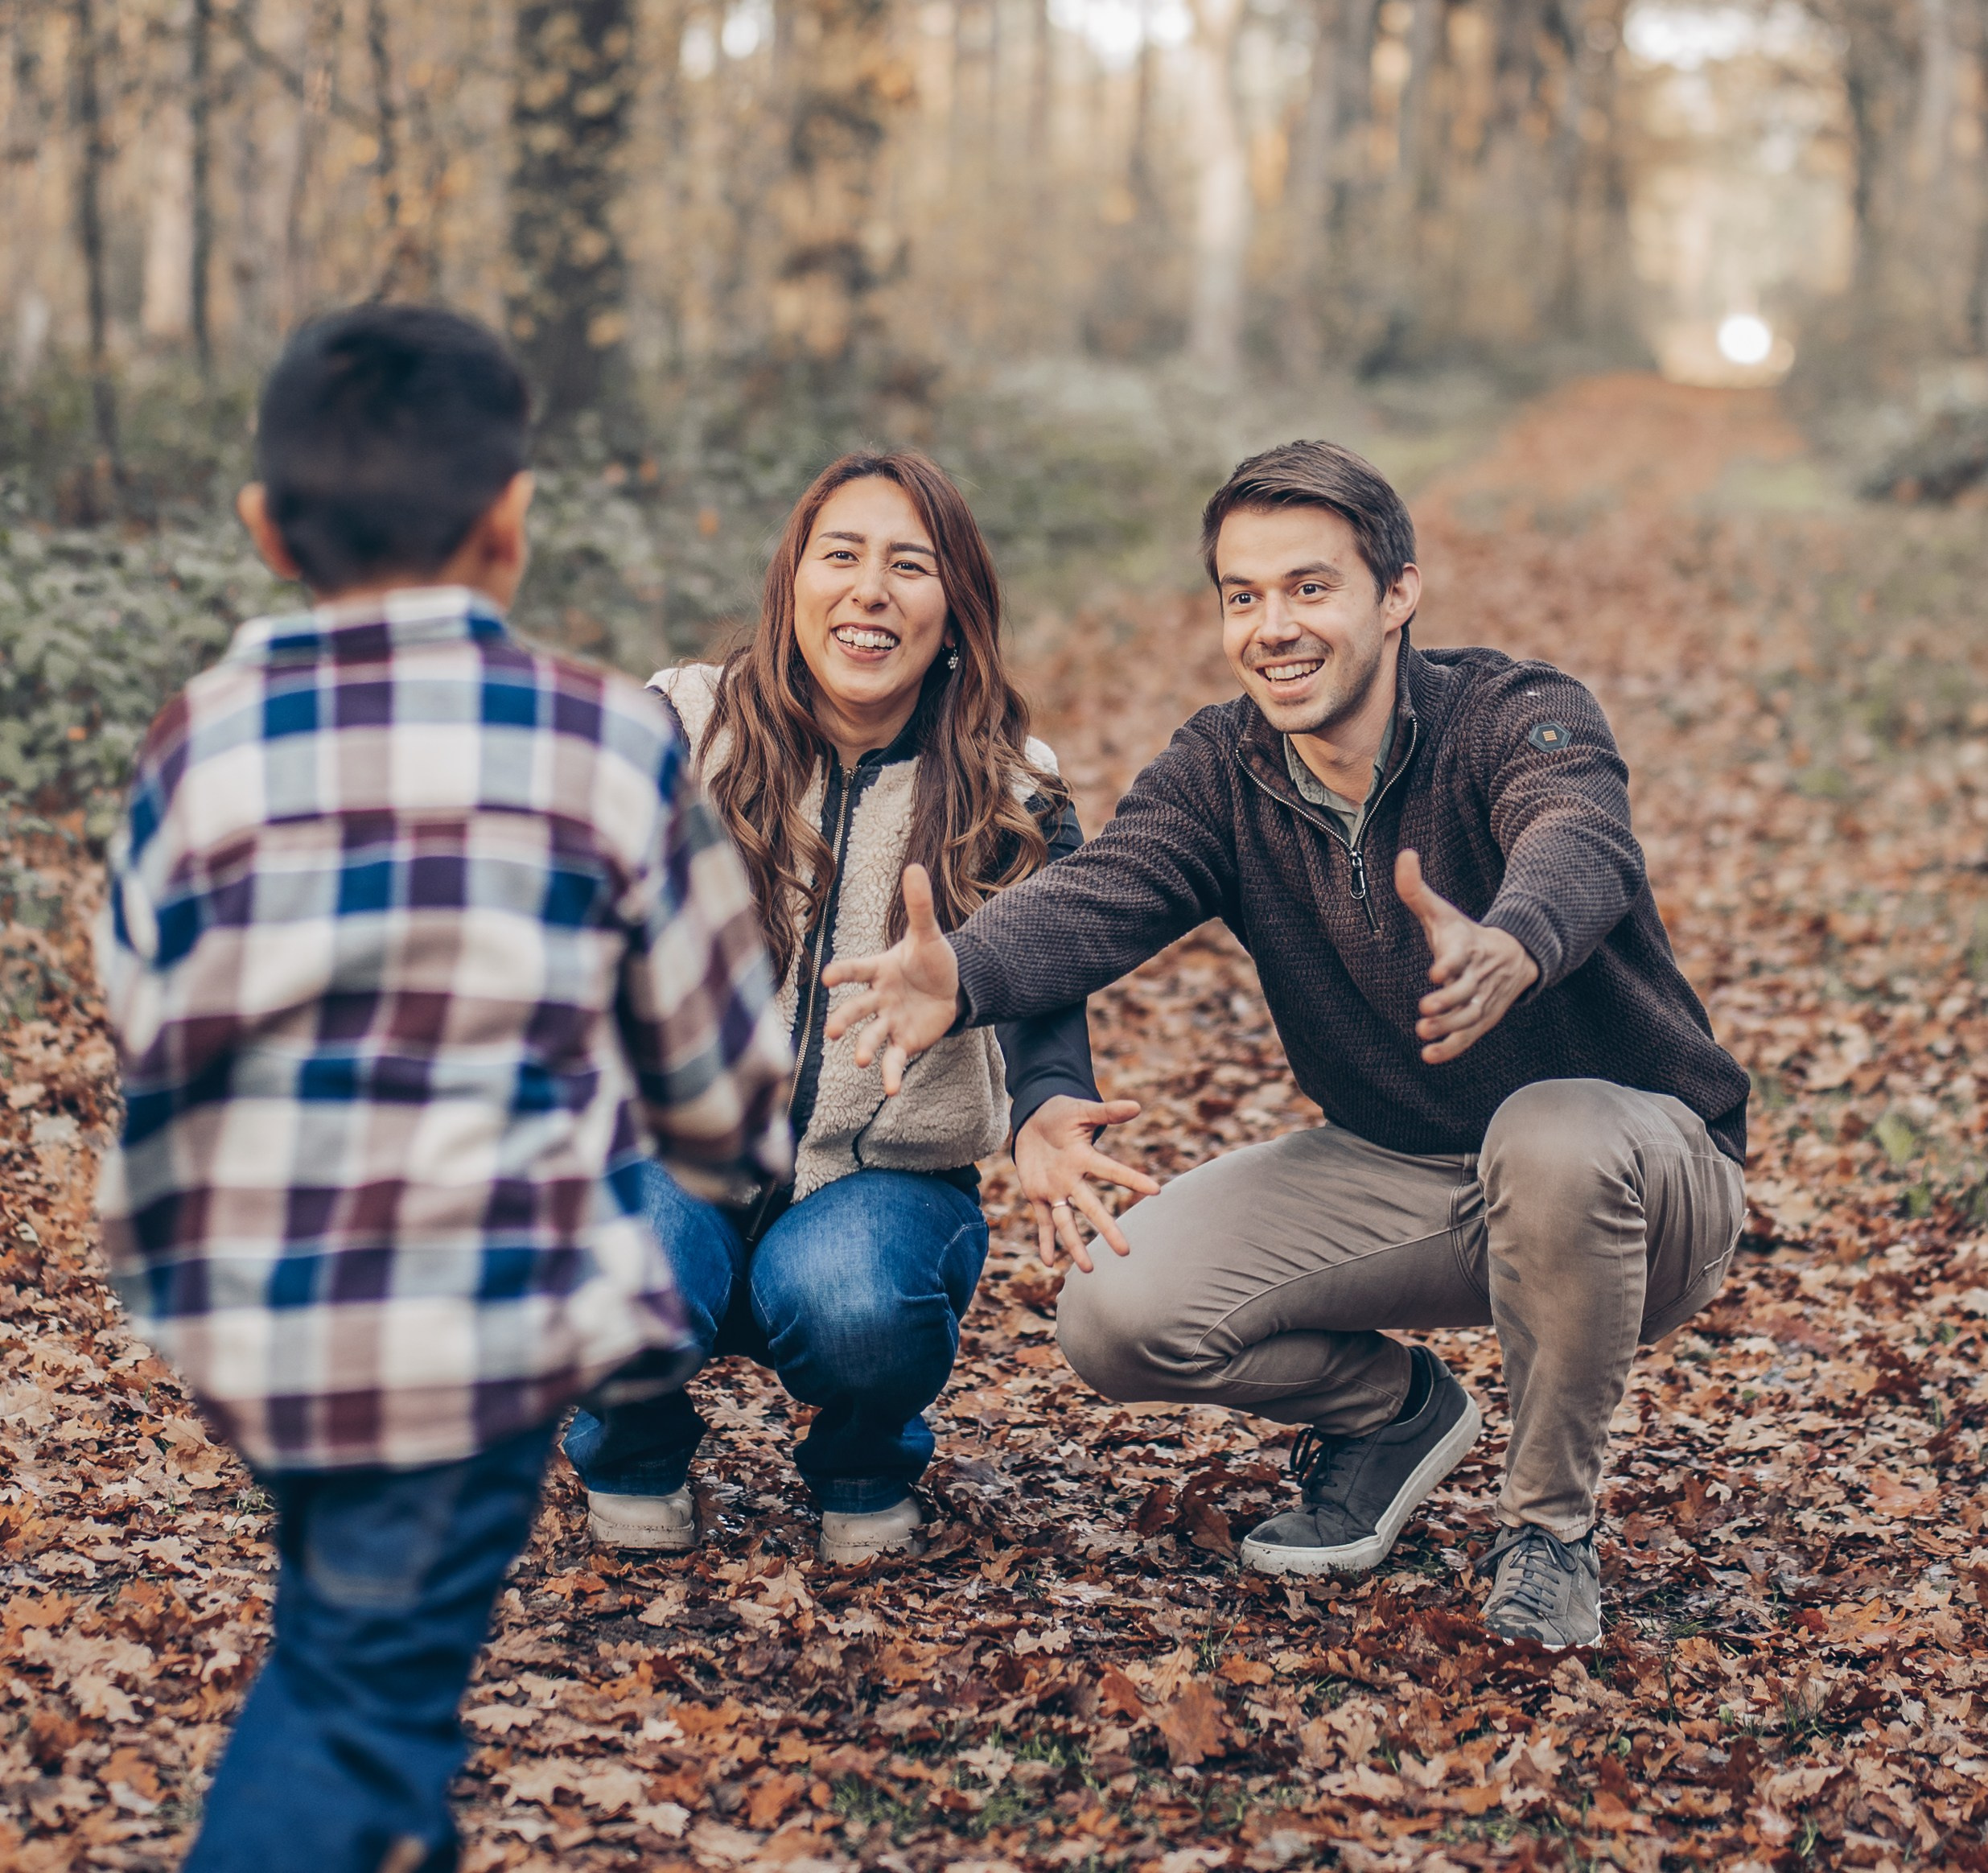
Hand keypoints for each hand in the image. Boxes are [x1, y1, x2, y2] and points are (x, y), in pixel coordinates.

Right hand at [821, 864, 961, 1093]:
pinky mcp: (903, 1042)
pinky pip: (893, 1060)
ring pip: (871, 1036)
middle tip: (831, 1031)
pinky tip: (890, 1091)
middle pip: (856, 1009)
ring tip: (862, 1060)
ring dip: (864, 1048)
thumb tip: (914, 866)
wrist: (953, 987)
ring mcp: (889, 1022)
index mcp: (879, 970)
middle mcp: (878, 998)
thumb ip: (919, 905)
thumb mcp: (928, 934)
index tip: (827, 978)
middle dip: (843, 1019)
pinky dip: (890, 1075)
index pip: (856, 970)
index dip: (842, 973)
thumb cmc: (933, 959)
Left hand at [1013, 1095, 1160, 1272]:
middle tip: (1125, 1252)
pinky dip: (1044, 1241)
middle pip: (1092, 1207)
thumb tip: (1136, 1106)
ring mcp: (1055, 1189)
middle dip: (1107, 1229)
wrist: (1034, 1121)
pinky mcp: (1037, 1195)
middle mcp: (1073, 1179)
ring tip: (1088, 1270)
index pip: (1112, 1170)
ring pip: (1067, 1222)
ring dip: (1075, 1245)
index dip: (1133, 1179)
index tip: (1157, 1191)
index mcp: (1085, 1157)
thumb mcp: (1082, 1111)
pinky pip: (1042, 1221)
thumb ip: (1106, 1112)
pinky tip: (1048, 1262)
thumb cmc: (1062, 1114)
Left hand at [1395, 848, 1539, 1063]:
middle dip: (1448, 1001)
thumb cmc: (1464, 934)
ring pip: (1468, 1018)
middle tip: (1426, 1008)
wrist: (1512, 956)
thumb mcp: (1441, 911)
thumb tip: (1405, 853)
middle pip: (1466, 992)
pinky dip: (1451, 1048)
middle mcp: (1477, 976)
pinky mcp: (1481, 1020)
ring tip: (1423, 1031)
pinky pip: (1469, 1038)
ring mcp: (1482, 1000)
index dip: (1449, 964)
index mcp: (1467, 948)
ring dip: (1448, 1027)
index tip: (1436, 971)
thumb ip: (1416, 888)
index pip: (1460, 956)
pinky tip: (1429, 1055)